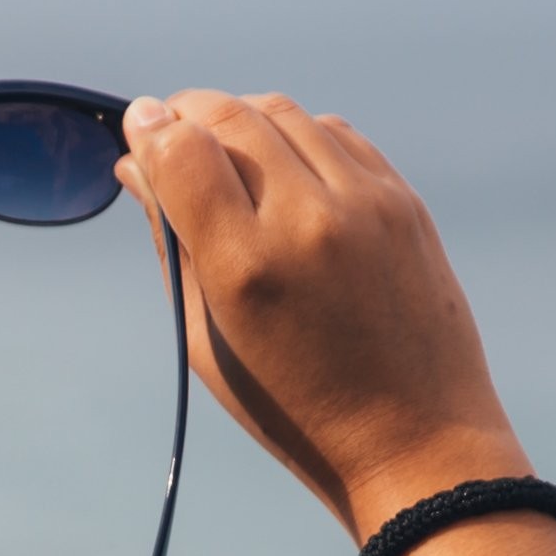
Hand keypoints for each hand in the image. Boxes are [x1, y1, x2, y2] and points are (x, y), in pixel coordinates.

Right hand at [118, 88, 555, 555]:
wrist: (418, 443)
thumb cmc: (295, 409)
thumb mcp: (210, 342)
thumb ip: (172, 247)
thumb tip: (138, 169)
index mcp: (245, 268)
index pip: (179, 148)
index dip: (147, 127)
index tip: (137, 129)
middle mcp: (305, 221)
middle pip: (229, 116)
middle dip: (186, 113)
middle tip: (169, 133)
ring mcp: (364, 204)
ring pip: (284, 113)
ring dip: (241, 119)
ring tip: (225, 153)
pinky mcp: (403, 202)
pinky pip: (336, 134)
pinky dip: (297, 136)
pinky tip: (282, 168)